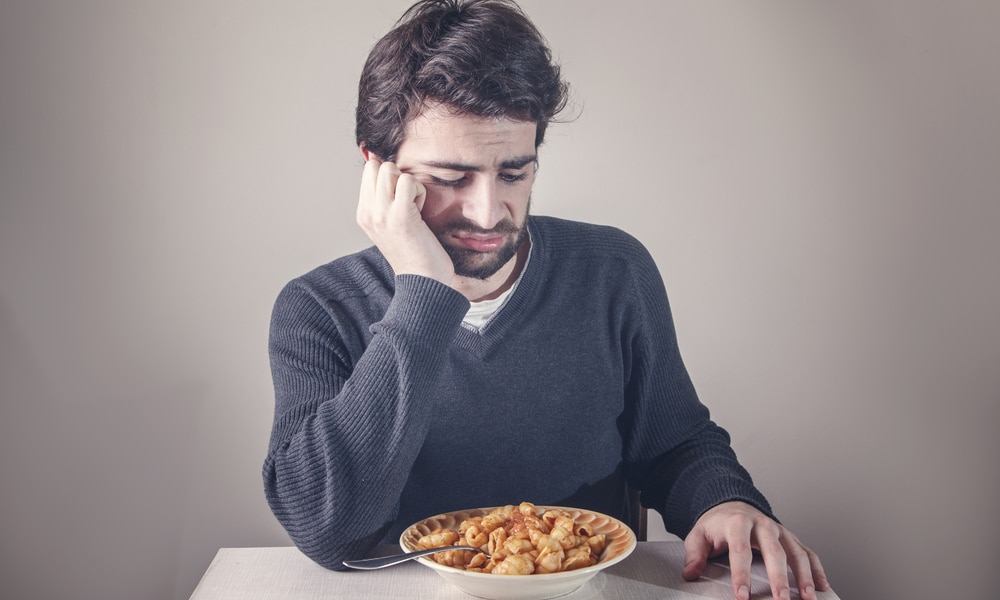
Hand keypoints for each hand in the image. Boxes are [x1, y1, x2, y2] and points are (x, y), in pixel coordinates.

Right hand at [356, 157, 453, 284]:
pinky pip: (408, 180)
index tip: (401, 200)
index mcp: (364, 214)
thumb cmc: (415, 253)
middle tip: (408, 201)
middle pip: (377, 166)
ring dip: (409, 183)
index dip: (390, 178)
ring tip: (414, 207)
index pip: (369, 171)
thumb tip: (386, 167)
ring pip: (390, 169)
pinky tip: (421, 211)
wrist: (422, 283)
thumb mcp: (392, 225)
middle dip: (397, 177)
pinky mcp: (399, 215)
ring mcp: (381, 214)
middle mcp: (367, 213)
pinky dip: (419, 190)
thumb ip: (385, 200)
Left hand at [682, 501, 829, 599]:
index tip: (742, 596)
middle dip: (778, 577)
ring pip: (796, 552)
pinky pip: (808, 552)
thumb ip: (694, 554)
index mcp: (737, 523)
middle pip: (774, 551)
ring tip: (808, 598)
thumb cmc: (716, 525)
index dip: (741, 575)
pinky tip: (821, 587)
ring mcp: (779, 531)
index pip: (740, 550)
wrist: (731, 505)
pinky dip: (817, 569)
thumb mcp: (698, 535)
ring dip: (804, 576)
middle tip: (780, 599)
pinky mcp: (790, 538)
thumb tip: (690, 573)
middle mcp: (762, 525)